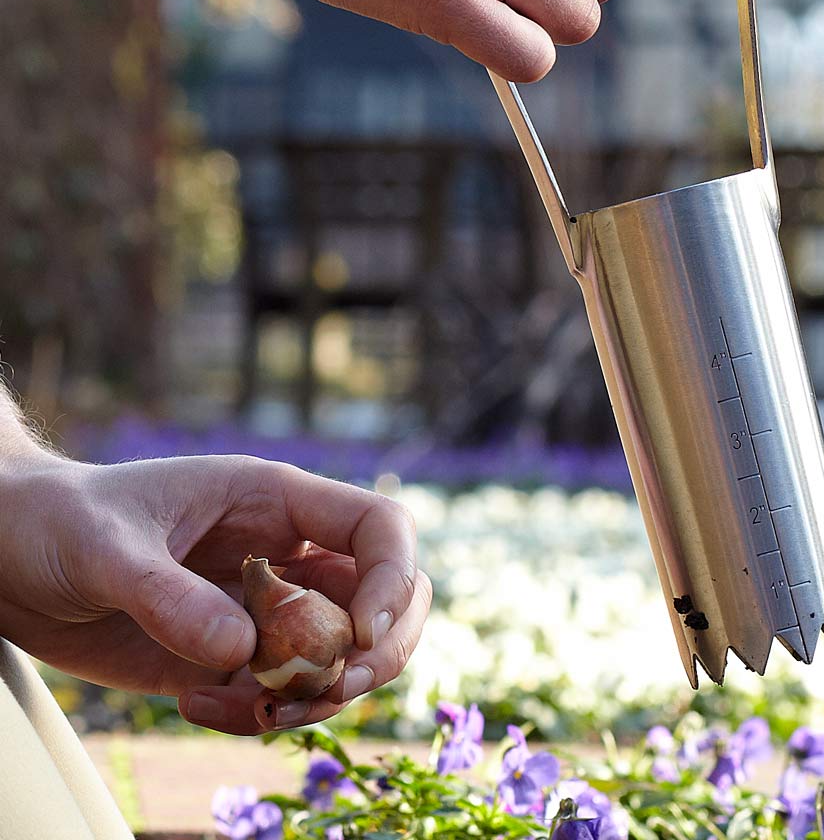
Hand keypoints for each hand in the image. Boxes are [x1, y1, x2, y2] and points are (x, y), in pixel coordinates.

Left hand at [0, 452, 429, 734]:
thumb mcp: (107, 546)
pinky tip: (192, 706)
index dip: (391, 578)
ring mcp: (267, 609)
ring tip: (261, 714)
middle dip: (380, 650)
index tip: (358, 636)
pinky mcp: (235, 658)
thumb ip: (171, 595)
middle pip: (389, 597)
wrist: (13, 561)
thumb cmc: (61, 521)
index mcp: (277, 501)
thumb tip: (245, 652)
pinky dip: (260, 717)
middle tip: (330, 688)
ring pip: (347, 654)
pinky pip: (283, 696)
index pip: (378, 527)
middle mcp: (289, 554)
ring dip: (324, 694)